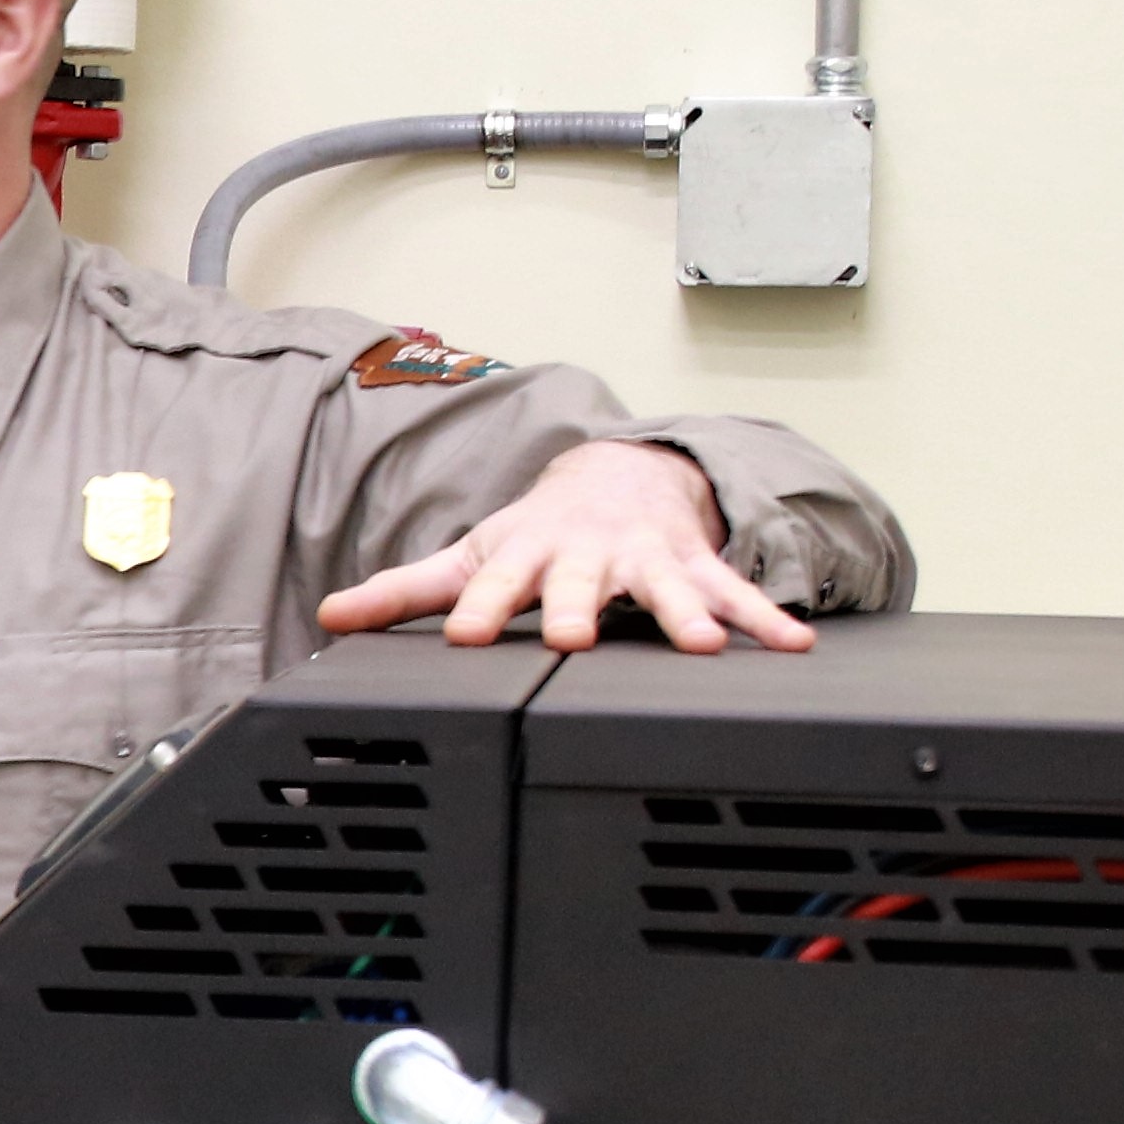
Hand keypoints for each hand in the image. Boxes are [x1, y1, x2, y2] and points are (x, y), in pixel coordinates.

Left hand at [317, 435, 817, 656]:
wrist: (618, 477)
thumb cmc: (537, 533)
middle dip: (577, 607)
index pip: (493, 587)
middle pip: (579, 584)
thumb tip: (331, 615)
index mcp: (526, 555)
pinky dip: (765, 618)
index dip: (478, 610)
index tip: (463, 636)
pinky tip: (793, 645)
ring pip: (665, 589)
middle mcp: (587, 555)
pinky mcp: (695, 566)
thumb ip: (405, 592)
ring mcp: (645, 559)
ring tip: (704, 646)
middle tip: (574, 637)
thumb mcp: (471, 556)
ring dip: (684, 615)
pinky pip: (735, 594)